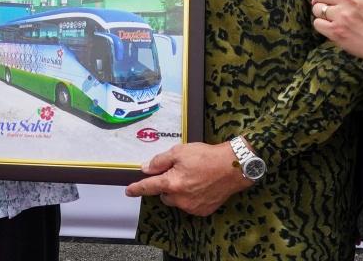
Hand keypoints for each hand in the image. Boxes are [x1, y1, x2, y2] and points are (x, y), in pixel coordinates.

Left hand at [123, 141, 250, 216]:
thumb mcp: (180, 152)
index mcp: (172, 183)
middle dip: (168, 185)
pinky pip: (190, 205)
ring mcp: (192, 207)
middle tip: (180, 171)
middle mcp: (180, 198)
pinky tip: (201, 186)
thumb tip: (146, 168)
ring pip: (177, 200)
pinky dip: (192, 197)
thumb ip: (160, 161)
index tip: (129, 190)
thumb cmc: (207, 157)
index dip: (137, 188)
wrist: (233, 167)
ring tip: (194, 177)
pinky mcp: (203, 210)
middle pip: (164, 194)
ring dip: (179, 192)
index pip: (149, 187)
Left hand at [311, 0, 362, 61]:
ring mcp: (342, 14)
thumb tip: (315, 0)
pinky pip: (316, 24)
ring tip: (340, 21)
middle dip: (323, 2)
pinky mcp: (336, 30)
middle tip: (337, 10)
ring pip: (316, 9)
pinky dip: (323, 28)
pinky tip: (337, 31)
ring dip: (323, 16)